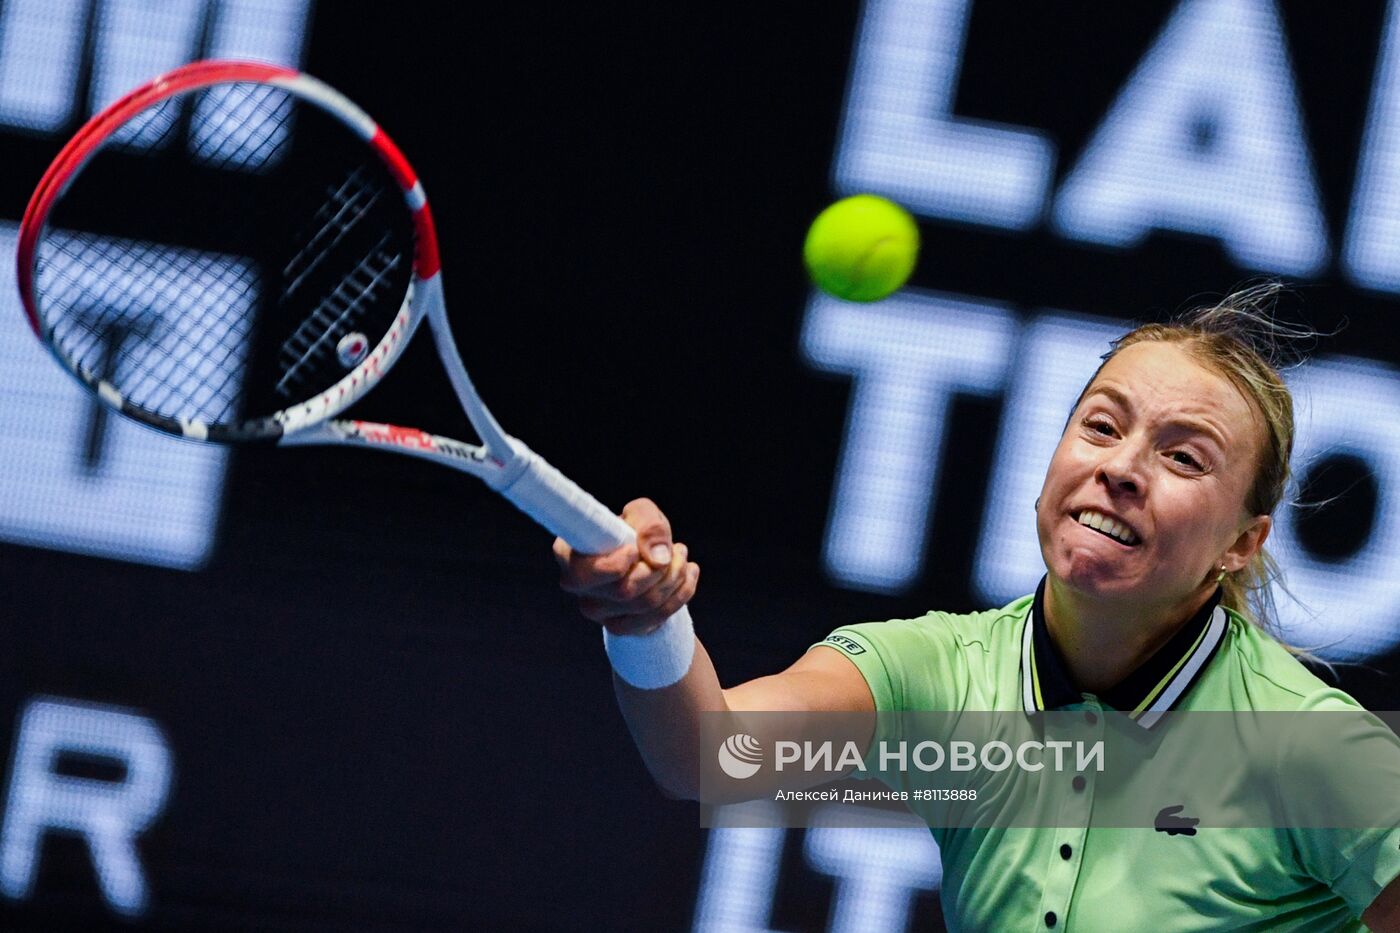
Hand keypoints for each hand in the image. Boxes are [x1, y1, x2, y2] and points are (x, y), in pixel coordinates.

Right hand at [553, 498, 699, 635]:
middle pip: (625, 590)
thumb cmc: (635, 532)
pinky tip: (688, 574)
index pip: (585, 573)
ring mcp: (595, 610)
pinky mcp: (618, 627)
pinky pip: (658, 617)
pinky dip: (681, 593)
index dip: (616, 565)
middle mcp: (576, 585)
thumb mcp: (643, 515)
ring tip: (681, 557)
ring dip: (675, 577)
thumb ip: (649, 525)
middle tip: (676, 548)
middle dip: (661, 569)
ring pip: (645, 603)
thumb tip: (658, 558)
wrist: (645, 560)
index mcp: (569, 553)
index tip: (635, 550)